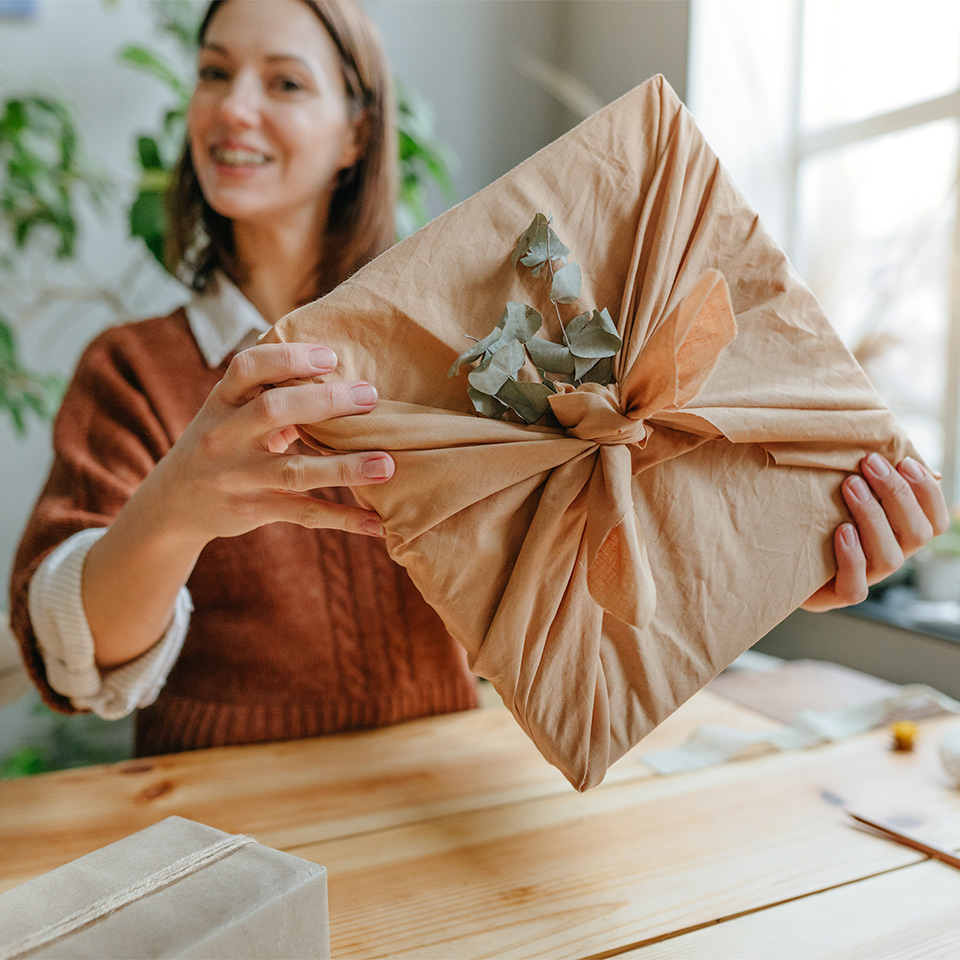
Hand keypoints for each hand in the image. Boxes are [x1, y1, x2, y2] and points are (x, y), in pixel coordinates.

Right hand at [141, 341, 393, 547]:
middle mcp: (225, 437)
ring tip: (388, 464)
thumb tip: (339, 369)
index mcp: (221, 402)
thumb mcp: (229, 412)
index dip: (289, 357)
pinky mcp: (255, 510)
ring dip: (345, 468)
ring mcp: (240, 477)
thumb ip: (271, 394)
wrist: (173, 504)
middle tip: (371, 397)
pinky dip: (344, 519)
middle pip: (274, 411)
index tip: (331, 356)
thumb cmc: (220, 443)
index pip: (247, 368)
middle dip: (326, 402)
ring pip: (295, 471)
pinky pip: (304, 514)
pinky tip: (377, 523)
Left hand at [801, 453, 949, 611]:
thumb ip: (858, 473)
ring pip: (889, 559)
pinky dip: (852, 559)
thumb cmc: (806, 514)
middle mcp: (886, 556)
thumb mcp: (832, 490)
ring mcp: (863, 579)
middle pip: (917, 535)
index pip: (933, 521)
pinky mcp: (834, 596)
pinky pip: (855, 588)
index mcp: (896, 534)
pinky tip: (842, 531)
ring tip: (850, 485)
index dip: (927, 493)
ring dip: (873, 517)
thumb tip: (872, 441)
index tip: (904, 462)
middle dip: (897, 494)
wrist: (770, 557)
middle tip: (869, 463)